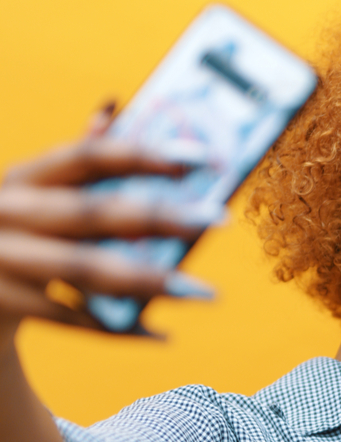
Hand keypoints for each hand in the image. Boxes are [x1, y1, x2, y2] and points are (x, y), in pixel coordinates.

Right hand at [0, 105, 219, 334]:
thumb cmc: (19, 235)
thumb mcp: (33, 195)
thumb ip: (73, 162)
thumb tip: (113, 107)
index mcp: (22, 178)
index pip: (86, 156)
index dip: (142, 155)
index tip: (200, 158)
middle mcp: (6, 213)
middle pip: (90, 212)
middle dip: (158, 217)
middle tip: (218, 220)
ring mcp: (1, 259)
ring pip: (83, 269)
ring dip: (148, 280)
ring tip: (203, 291)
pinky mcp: (1, 304)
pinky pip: (71, 319)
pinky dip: (117, 328)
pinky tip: (162, 333)